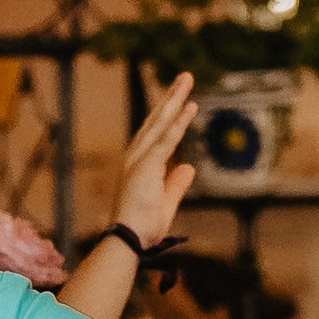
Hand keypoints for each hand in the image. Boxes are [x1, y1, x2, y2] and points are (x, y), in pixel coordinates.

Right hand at [111, 75, 199, 253]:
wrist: (127, 241)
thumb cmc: (142, 227)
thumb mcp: (166, 202)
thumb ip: (177, 183)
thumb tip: (189, 167)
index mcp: (139, 164)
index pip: (156, 133)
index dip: (169, 114)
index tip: (182, 98)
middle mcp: (136, 155)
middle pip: (157, 119)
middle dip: (172, 96)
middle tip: (185, 77)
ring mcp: (140, 159)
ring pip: (161, 122)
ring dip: (175, 99)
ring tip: (187, 79)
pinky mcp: (147, 165)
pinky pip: (167, 138)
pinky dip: (179, 122)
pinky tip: (190, 105)